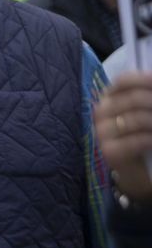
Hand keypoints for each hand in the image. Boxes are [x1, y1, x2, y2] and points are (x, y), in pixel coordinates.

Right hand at [95, 72, 151, 202]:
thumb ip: (147, 96)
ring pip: (136, 119)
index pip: (124, 81)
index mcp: (109, 97)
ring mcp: (101, 132)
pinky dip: (151, 140)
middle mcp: (100, 112)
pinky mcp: (108, 151)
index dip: (146, 80)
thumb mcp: (146, 110)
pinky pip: (136, 140)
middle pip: (134, 99)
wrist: (136, 167)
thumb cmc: (143, 133)